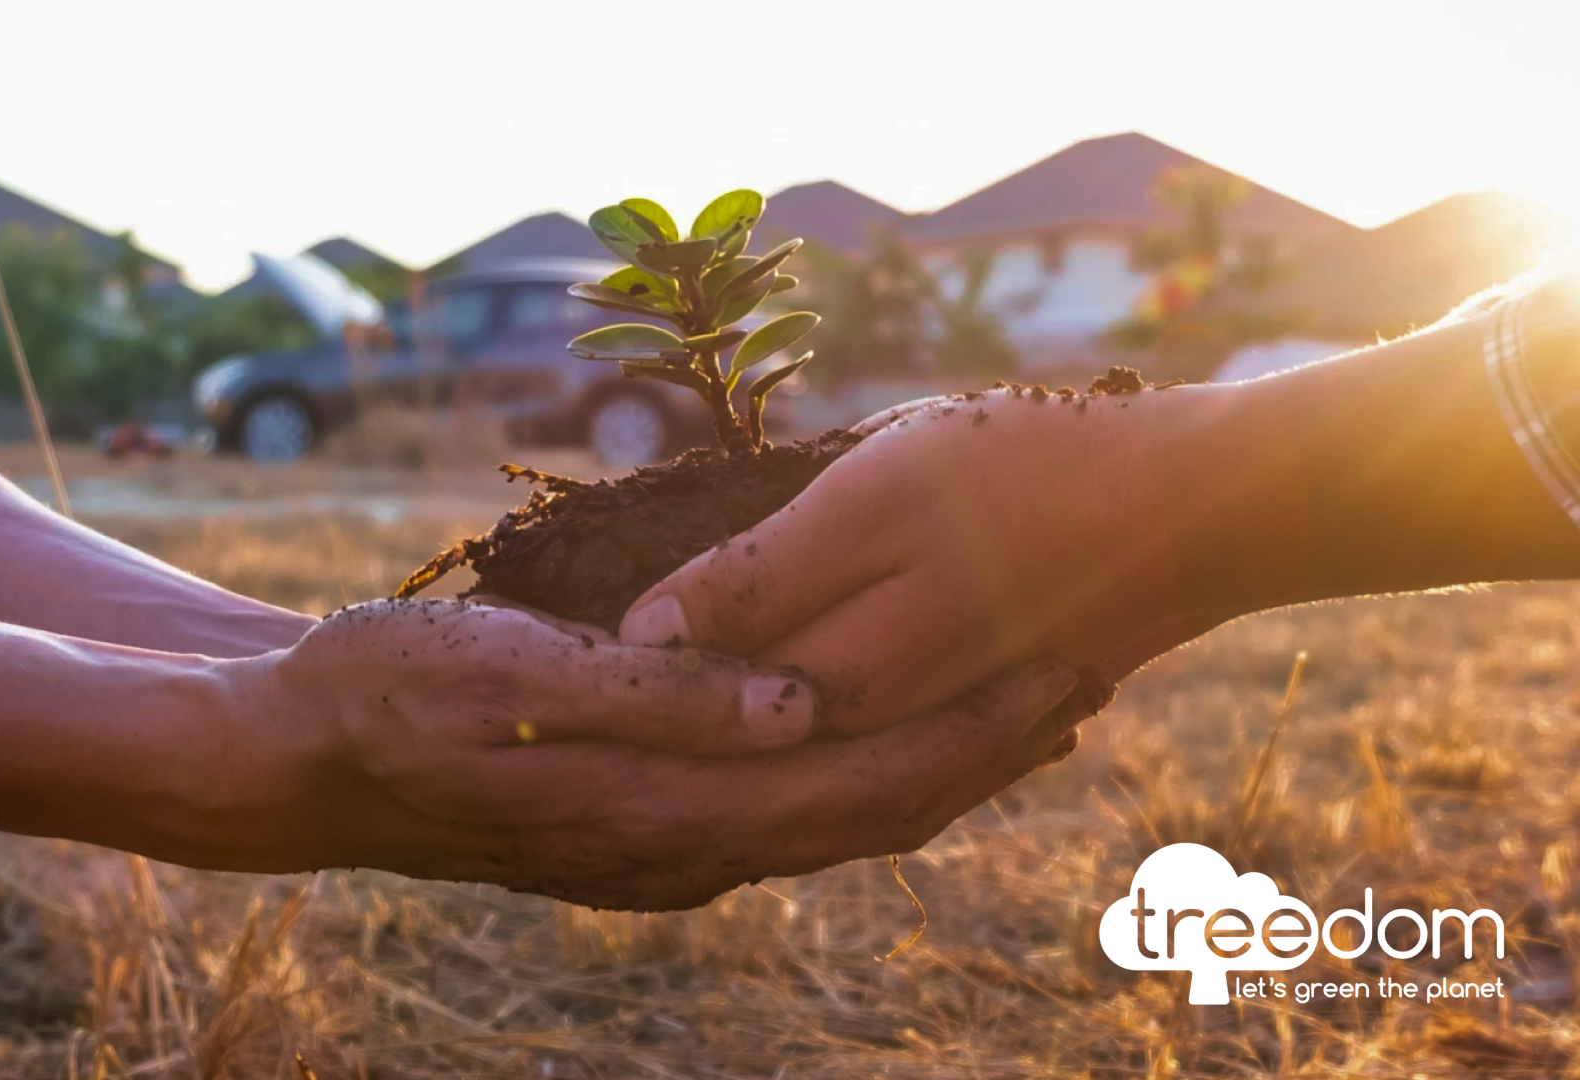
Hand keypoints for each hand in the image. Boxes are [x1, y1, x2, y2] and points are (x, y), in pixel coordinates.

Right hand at [191, 599, 1097, 910]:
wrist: (301, 761)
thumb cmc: (396, 696)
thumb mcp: (518, 676)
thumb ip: (664, 700)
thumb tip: (806, 707)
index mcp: (668, 814)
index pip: (867, 786)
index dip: (978, 733)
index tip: (1072, 666)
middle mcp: (684, 853)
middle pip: (876, 813)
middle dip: (988, 749)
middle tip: (1089, 673)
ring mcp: (663, 851)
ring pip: (837, 817)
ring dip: (936, 760)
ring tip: (1020, 699)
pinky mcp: (640, 828)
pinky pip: (786, 808)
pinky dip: (862, 766)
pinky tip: (881, 725)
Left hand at [618, 386, 1240, 734]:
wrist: (1204, 506)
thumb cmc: (1030, 477)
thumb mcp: (871, 504)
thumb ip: (756, 583)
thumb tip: (638, 643)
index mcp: (842, 689)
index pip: (691, 719)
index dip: (615, 698)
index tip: (542, 664)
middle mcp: (879, 741)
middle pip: (737, 756)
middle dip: (653, 732)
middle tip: (574, 696)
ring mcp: (931, 743)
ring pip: (798, 765)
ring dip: (725, 749)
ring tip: (654, 713)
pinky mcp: (976, 727)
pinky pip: (870, 760)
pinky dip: (811, 749)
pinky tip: (783, 719)